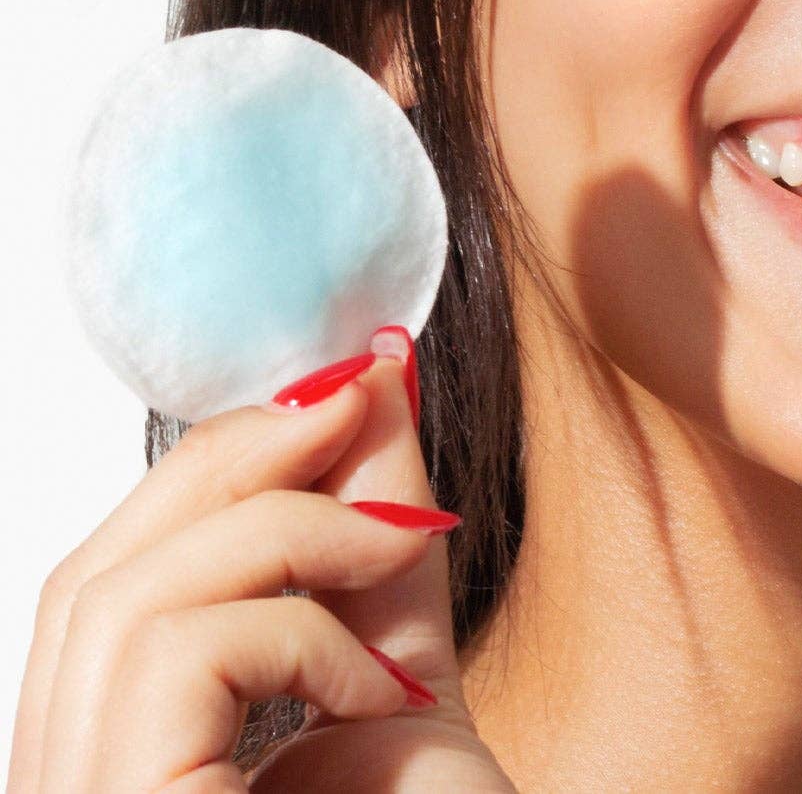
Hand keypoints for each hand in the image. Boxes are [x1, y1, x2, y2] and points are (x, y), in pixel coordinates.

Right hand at [9, 329, 517, 792]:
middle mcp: (66, 790)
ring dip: (290, 527)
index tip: (333, 390)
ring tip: (410, 537)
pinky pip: (178, 656)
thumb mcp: (391, 653)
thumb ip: (369, 530)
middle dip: (235, 456)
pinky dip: (302, 630)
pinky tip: (389, 684)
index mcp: (115, 756)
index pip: (106, 580)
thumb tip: (371, 373)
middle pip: (93, 571)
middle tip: (358, 396)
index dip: (212, 464)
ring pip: (122, 596)